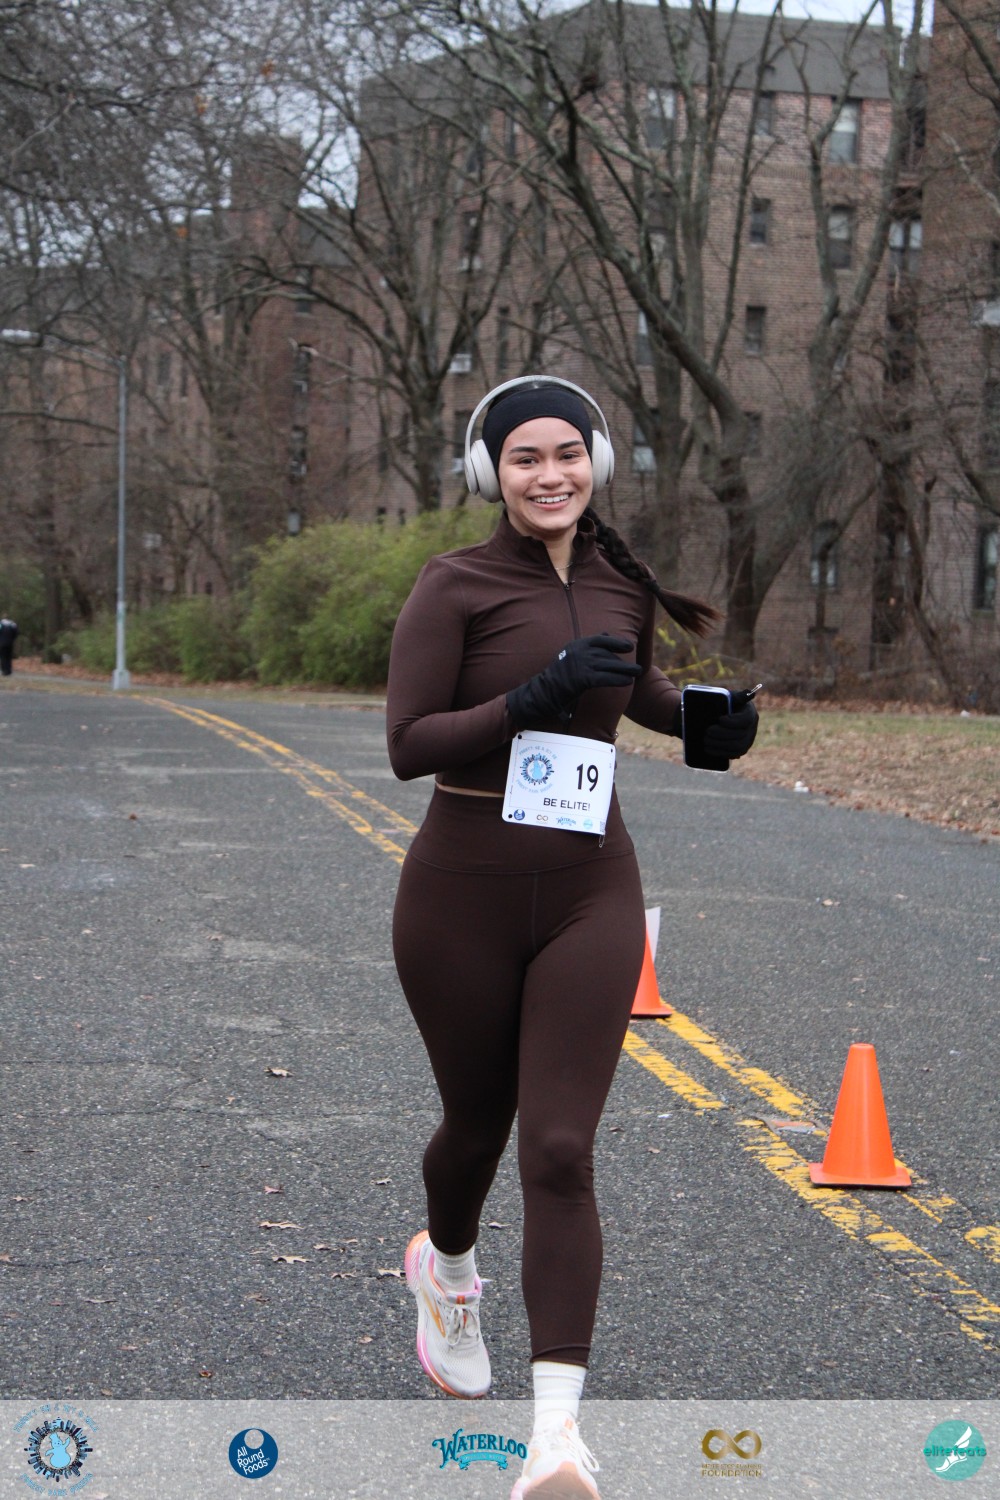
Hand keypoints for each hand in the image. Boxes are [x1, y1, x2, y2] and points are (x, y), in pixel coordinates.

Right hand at [506, 634, 641, 728]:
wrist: (544, 691)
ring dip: (625, 671)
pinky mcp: (583, 679)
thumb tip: (606, 634)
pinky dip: (618, 680)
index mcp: (576, 644)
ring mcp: (581, 665)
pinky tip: (627, 682)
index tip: (629, 646)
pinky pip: (606, 678)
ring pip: (609, 666)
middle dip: (623, 661)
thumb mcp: (572, 654)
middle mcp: (579, 652)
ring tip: (636, 674)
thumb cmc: (559, 675)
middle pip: (607, 655)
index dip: (616, 643)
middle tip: (637, 667)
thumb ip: (589, 645)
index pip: (601, 640)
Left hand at [703, 689, 758, 758]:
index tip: (720, 719)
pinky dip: (719, 752)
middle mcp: (752, 727)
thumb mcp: (729, 697)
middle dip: (722, 734)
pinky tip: (708, 749)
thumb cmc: (722, 704)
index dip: (733, 721)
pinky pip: (733, 754)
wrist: (716, 716)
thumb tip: (750, 693)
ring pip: (737, 746)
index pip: (746, 719)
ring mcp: (748, 740)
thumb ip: (737, 696)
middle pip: (740, 734)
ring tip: (706, 740)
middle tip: (707, 731)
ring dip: (720, 744)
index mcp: (750, 712)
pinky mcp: (740, 749)